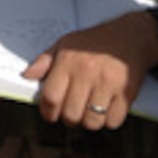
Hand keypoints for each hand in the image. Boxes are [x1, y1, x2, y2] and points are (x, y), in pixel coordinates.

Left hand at [23, 11, 157, 129]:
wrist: (130, 35)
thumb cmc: (96, 41)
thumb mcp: (66, 43)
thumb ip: (45, 60)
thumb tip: (27, 75)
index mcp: (68, 62)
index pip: (50, 98)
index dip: (47, 112)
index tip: (50, 114)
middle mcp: (87, 72)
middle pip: (70, 114)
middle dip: (69, 118)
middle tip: (72, 111)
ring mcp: (107, 84)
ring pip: (91, 122)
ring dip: (89, 121)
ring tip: (90, 109)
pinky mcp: (126, 93)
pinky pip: (113, 121)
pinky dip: (109, 120)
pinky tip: (107, 107)